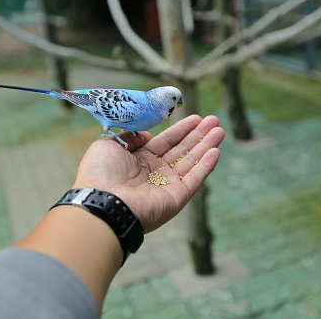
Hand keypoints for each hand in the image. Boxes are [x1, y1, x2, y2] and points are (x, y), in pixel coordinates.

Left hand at [73, 114, 224, 232]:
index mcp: (139, 160)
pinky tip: (216, 151)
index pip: (166, 142)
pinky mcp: (177, 197)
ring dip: (206, 145)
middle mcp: (155, 173)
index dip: (181, 129)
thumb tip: (147, 136)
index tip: (196, 118)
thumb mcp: (109, 144)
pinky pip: (195, 178)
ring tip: (220, 130)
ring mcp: (167, 185)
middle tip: (214, 120)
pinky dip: (206, 165)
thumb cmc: (100, 172)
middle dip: (198, 135)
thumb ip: (130, 136)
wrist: (103, 202)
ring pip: (191, 161)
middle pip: (182, 150)